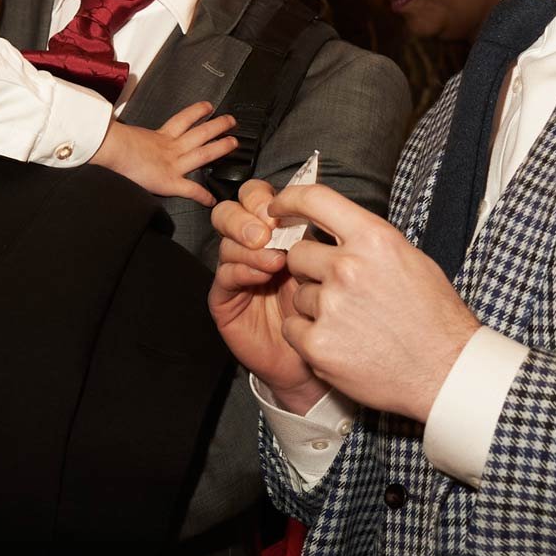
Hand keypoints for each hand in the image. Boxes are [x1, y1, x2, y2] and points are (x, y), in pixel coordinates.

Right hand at [93, 102, 237, 206]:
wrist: (110, 149)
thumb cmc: (111, 141)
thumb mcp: (122, 132)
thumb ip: (127, 132)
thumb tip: (114, 129)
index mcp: (158, 136)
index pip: (181, 121)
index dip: (196, 113)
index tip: (207, 107)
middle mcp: (169, 147)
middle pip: (200, 133)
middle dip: (217, 126)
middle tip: (231, 121)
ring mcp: (172, 163)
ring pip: (204, 153)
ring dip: (221, 147)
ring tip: (234, 143)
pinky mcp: (169, 181)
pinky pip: (191, 190)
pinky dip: (202, 196)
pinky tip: (212, 200)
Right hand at [209, 179, 328, 412]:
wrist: (321, 358)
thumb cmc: (331, 310)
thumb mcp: (329, 263)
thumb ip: (318, 233)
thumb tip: (317, 204)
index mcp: (276, 230)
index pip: (256, 196)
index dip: (264, 197)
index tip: (283, 209)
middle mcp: (251, 246)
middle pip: (231, 211)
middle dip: (246, 216)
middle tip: (267, 231)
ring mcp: (236, 271)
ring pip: (226, 242)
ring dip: (248, 245)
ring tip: (275, 260)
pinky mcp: (225, 299)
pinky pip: (224, 275)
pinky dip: (242, 269)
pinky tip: (262, 275)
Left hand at [269, 183, 480, 421]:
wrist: (445, 372)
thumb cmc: (433, 317)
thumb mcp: (409, 259)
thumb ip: (367, 240)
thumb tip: (334, 228)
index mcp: (373, 240)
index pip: (315, 199)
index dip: (289, 200)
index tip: (277, 207)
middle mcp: (348, 268)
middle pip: (297, 253)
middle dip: (309, 268)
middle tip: (338, 288)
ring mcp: (330, 307)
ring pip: (298, 294)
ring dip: (315, 305)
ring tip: (352, 322)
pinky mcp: (317, 344)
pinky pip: (292, 328)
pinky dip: (309, 335)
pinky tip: (340, 342)